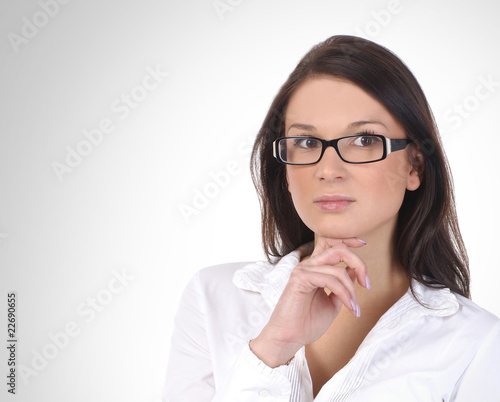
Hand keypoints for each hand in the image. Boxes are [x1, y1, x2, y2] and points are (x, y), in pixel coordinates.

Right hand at [250, 237, 369, 366]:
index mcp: (315, 267)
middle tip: (368, 284)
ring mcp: (303, 270)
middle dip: (359, 263)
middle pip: (338, 249)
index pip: (331, 243)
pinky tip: (348, 307)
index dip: (348, 238)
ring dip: (352, 291)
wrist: (290, 338)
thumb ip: (343, 286)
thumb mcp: (333, 302)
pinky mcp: (300, 279)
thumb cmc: (308, 322)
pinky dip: (344, 294)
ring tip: (354, 308)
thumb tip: (356, 271)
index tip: (363, 244)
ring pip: (338, 270)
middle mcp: (309, 265)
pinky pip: (329, 280)